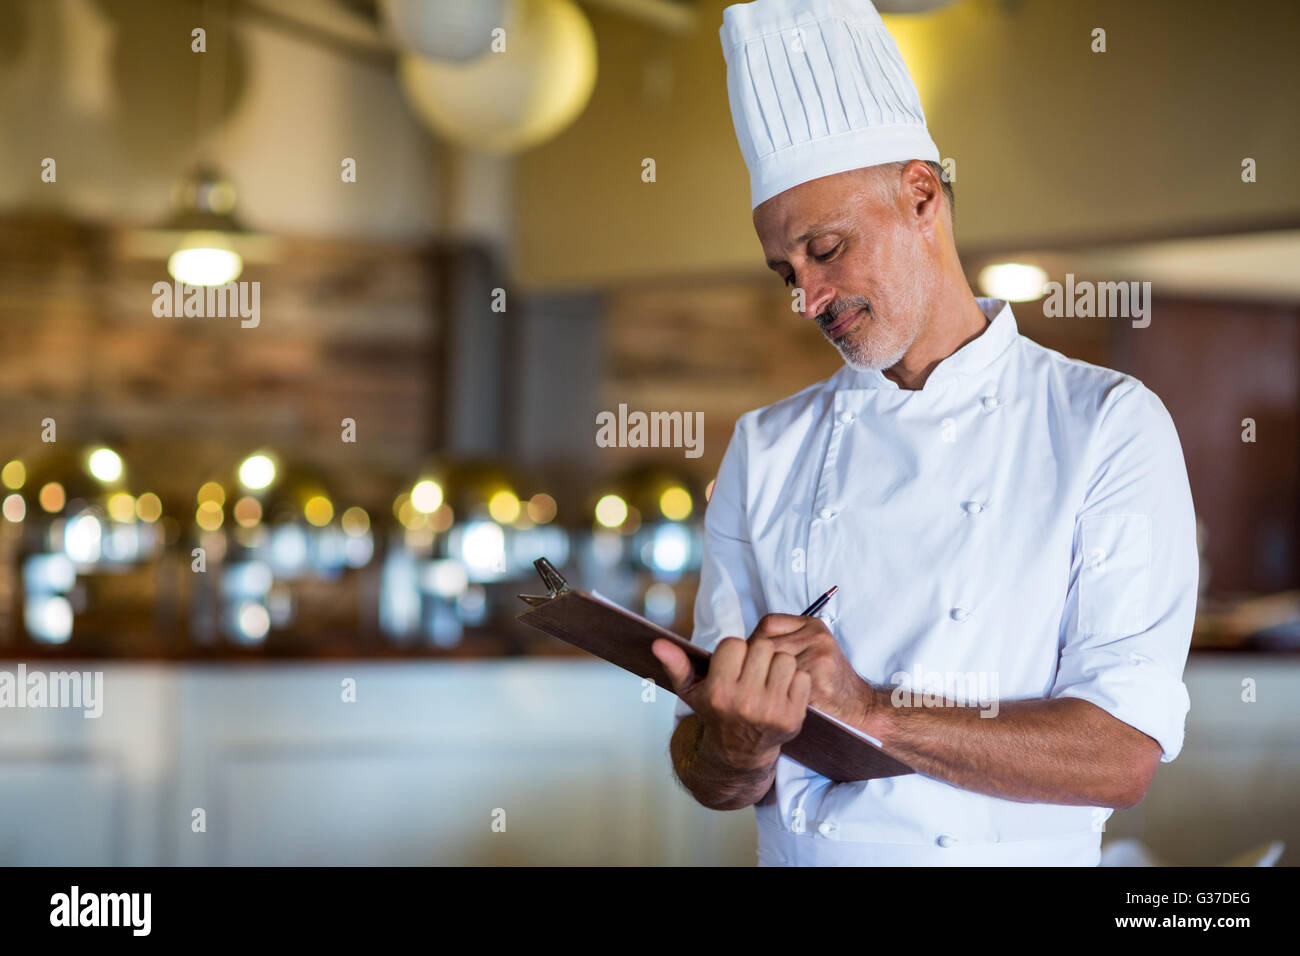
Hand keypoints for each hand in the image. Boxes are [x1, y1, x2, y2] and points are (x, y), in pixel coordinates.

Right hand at [651, 635, 810, 771]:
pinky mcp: (793, 718)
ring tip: (766, 680)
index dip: (733, 651)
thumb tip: (658, 643)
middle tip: (751, 671)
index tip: (731, 665)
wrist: (739, 754)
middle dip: (757, 655)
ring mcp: (771, 711)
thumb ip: (676, 664)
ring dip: (778, 666)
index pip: (734, 644)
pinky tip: (781, 692)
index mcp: (719, 692)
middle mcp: (745, 702)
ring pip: (785, 659)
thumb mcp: (690, 691)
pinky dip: (795, 681)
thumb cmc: (716, 713)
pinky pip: (803, 677)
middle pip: (762, 648)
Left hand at [751, 613, 878, 731]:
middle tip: (750, 681)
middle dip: (755, 665)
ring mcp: (819, 657)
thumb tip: (739, 649)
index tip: (749, 661)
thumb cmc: (825, 680)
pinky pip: (782, 686)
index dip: (754, 643)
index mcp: (812, 625)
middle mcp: (817, 637)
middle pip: (767, 646)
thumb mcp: (808, 650)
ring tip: (765, 694)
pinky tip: (777, 703)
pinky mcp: (818, 681)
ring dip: (764, 683)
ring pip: (772, 667)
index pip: (768, 625)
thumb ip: (781, 642)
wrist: (857, 706)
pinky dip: (776, 697)